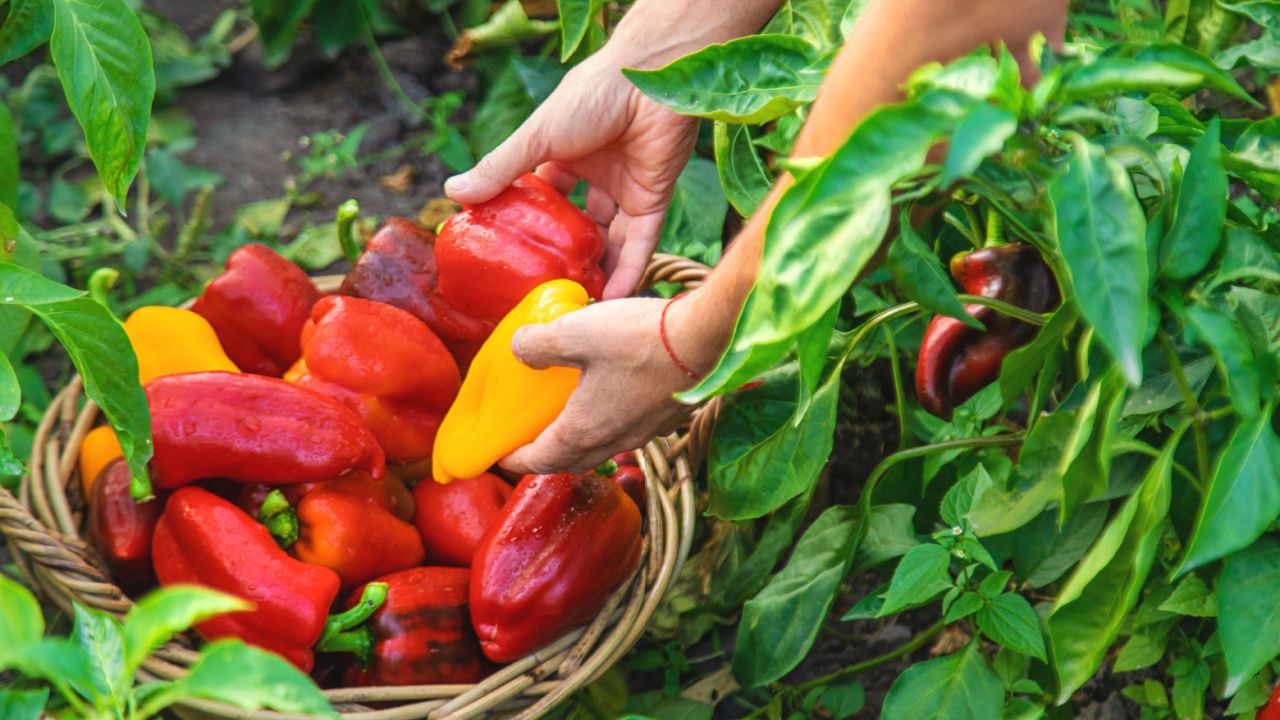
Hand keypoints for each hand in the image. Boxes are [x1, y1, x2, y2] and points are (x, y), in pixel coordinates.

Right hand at [444, 48, 698, 299]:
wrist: (653, 80)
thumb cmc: (592, 95)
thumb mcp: (537, 136)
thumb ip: (499, 168)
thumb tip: (451, 193)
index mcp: (565, 153)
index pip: (543, 194)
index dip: (528, 222)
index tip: (509, 256)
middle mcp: (596, 173)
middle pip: (577, 223)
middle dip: (563, 255)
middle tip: (543, 291)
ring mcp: (627, 188)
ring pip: (609, 239)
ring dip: (596, 270)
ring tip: (575, 305)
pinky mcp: (655, 200)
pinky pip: (640, 243)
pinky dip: (627, 270)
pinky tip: (610, 299)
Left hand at [498, 295, 713, 473]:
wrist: (709, 338)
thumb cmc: (641, 339)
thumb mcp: (575, 331)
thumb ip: (538, 344)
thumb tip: (517, 349)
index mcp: (584, 430)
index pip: (540, 460)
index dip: (516, 460)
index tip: (502, 454)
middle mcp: (615, 440)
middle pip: (572, 461)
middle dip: (547, 455)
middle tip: (531, 438)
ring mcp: (645, 432)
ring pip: (603, 448)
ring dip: (581, 442)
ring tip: (569, 417)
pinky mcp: (667, 418)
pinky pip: (629, 432)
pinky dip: (610, 425)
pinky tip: (611, 397)